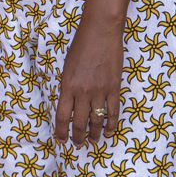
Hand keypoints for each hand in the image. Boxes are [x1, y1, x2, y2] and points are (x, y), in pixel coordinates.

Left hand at [54, 19, 123, 145]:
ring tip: (92, 142)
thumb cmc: (81, 45)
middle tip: (78, 145)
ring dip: (94, 134)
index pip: (62, 116)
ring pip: (96, 121)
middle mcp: (82, 92)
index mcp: (67, 85)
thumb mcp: (67, 65)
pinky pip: (113, 113)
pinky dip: (111, 125)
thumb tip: (69, 102)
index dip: (61, 131)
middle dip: (78, 137)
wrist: (100, 31)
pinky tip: (108, 132)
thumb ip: (68, 85)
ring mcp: (99, 91)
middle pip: (79, 123)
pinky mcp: (114, 88)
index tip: (61, 140)